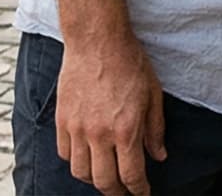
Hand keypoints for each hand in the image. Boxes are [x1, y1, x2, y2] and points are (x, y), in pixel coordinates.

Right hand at [54, 27, 166, 194]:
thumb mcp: (154, 94)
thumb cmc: (131, 63)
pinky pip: (64, 154)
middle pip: (103, 181)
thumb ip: (155, 129)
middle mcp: (99, 134)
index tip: (143, 194)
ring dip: (94, 180)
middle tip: (125, 192)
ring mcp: (77, 129)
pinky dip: (75, 162)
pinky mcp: (61, 121)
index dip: (138, 190)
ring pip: (80, 172)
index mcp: (126, 129)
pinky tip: (87, 158)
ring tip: (106, 177)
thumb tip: (159, 156)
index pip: (131, 174)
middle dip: (117, 192)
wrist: (97, 42)